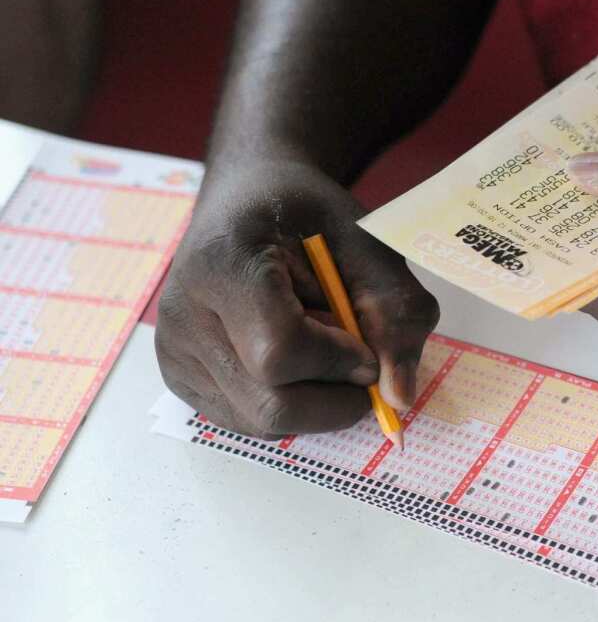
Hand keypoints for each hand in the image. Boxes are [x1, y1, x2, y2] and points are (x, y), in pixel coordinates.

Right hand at [155, 161, 438, 437]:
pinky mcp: (178, 378)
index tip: (367, 346)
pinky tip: (296, 360)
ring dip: (315, 401)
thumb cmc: (308, 214)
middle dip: (334, 398)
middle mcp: (183, 316)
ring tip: (320, 348)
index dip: (339, 362)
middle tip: (360, 363)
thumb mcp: (367, 242)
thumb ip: (397, 312)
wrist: (246, 198)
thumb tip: (400, 398)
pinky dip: (290, 402)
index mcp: (224, 264)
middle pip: (269, 405)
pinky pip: (247, 420)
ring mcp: (173, 353)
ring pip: (261, 423)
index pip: (280, 352)